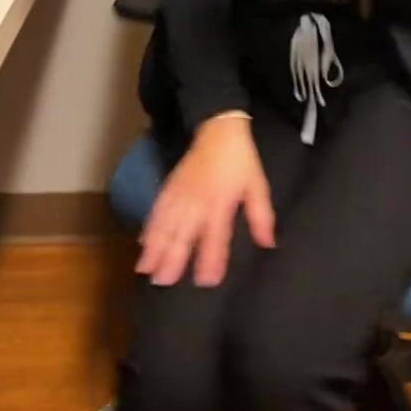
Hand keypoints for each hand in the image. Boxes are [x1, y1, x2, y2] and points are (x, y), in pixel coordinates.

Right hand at [136, 116, 274, 287]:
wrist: (219, 129)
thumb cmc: (241, 161)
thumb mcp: (257, 186)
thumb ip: (261, 217)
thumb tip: (268, 244)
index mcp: (221, 202)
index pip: (216, 235)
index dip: (211, 258)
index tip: (206, 281)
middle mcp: (197, 200)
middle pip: (183, 233)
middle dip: (172, 258)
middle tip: (163, 282)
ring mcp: (180, 193)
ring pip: (165, 224)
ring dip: (155, 247)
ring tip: (145, 269)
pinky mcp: (170, 186)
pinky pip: (157, 209)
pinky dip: (148, 227)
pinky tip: (142, 243)